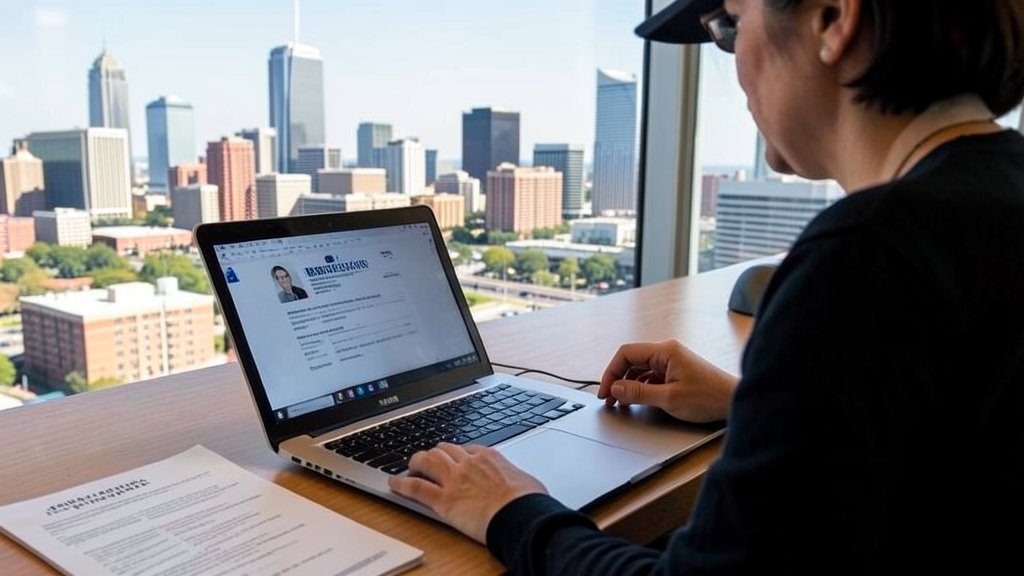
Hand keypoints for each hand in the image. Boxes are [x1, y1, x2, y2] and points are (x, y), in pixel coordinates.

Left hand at [388, 443, 546, 543]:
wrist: (521, 515)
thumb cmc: (529, 501)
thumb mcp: (525, 481)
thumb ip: (513, 478)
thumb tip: (521, 485)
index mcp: (488, 456)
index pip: (465, 448)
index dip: (456, 453)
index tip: (454, 458)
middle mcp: (468, 462)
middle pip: (443, 449)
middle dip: (434, 453)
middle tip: (429, 460)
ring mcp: (454, 479)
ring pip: (426, 461)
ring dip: (416, 462)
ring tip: (411, 466)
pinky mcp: (443, 500)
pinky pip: (416, 487)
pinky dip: (402, 484)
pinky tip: (394, 483)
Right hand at [598, 340, 737, 422]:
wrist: (734, 401)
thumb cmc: (708, 397)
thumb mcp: (669, 398)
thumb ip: (639, 393)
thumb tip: (615, 389)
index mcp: (665, 351)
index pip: (626, 353)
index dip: (611, 372)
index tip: (605, 392)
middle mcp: (667, 352)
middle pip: (631, 360)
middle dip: (617, 380)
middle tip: (610, 400)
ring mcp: (672, 361)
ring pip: (640, 369)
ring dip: (628, 385)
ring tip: (621, 403)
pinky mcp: (676, 371)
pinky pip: (651, 375)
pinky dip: (641, 387)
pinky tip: (638, 400)